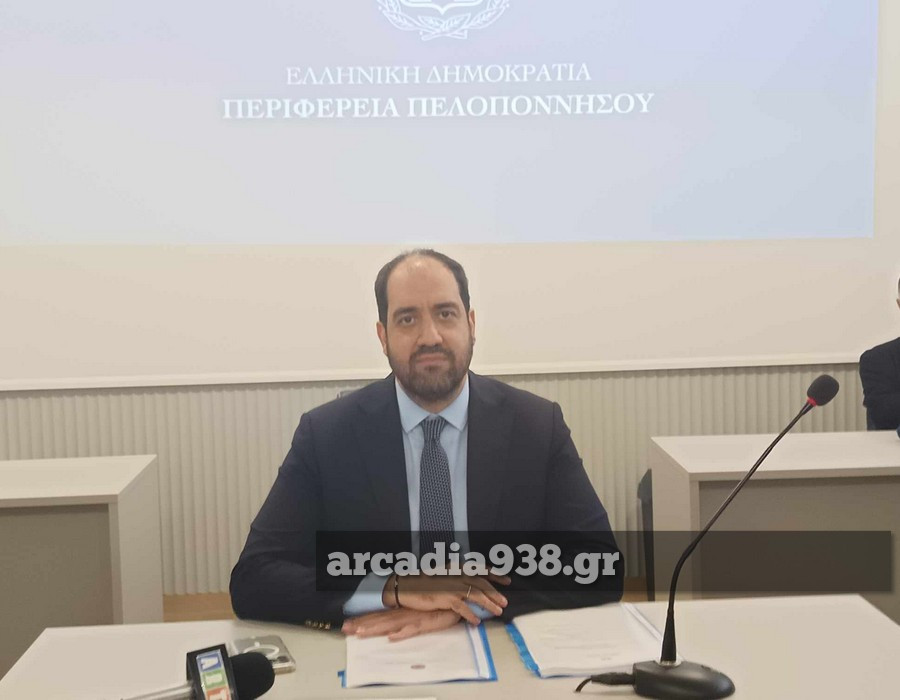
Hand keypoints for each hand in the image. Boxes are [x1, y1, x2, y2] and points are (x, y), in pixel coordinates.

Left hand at [342, 608, 460, 640]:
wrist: (453, 602)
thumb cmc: (435, 608)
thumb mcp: (416, 613)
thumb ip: (403, 619)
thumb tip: (390, 629)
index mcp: (399, 611)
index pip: (377, 616)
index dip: (361, 620)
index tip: (347, 624)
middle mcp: (402, 614)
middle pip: (378, 620)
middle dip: (361, 625)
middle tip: (345, 629)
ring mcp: (412, 618)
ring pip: (390, 624)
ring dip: (375, 628)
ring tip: (361, 633)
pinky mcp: (424, 623)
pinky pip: (412, 629)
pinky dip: (402, 632)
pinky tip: (392, 637)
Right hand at [383, 572, 509, 623]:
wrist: (406, 586)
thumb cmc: (424, 582)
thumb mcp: (443, 574)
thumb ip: (457, 576)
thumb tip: (471, 583)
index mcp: (457, 567)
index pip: (480, 569)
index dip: (495, 575)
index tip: (506, 580)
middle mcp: (457, 574)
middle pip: (481, 584)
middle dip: (495, 593)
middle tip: (505, 602)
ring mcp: (453, 586)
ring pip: (477, 595)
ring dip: (489, 604)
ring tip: (497, 612)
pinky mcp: (447, 598)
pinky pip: (463, 608)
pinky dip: (471, 615)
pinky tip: (476, 621)